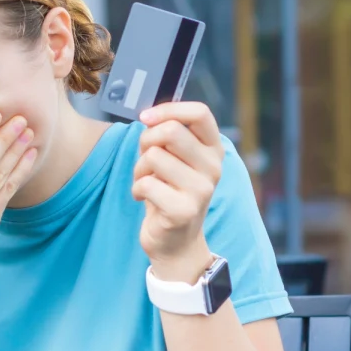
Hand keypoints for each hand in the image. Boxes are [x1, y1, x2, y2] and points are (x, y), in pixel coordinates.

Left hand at [131, 101, 224, 280]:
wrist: (175, 241)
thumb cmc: (169, 191)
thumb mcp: (174, 159)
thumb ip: (168, 135)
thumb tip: (149, 115)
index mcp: (213, 149)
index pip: (200, 113)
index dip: (168, 109)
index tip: (145, 118)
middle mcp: (214, 168)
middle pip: (171, 131)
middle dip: (146, 141)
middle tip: (145, 160)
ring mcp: (201, 190)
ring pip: (154, 156)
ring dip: (139, 169)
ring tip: (146, 182)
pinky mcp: (183, 210)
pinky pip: (146, 184)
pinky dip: (136, 189)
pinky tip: (144, 199)